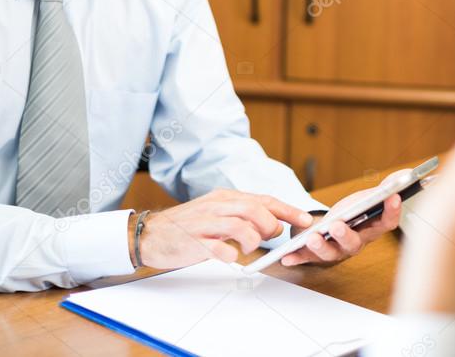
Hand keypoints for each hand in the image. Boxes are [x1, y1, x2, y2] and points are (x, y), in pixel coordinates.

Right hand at [134, 189, 313, 269]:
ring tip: (248, 249)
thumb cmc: (188, 226)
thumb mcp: (217, 213)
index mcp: (225, 198)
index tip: (305, 220)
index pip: (263, 199)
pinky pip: (218, 248)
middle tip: (270, 238)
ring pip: (240, 225)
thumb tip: (273, 224)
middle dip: (270, 226)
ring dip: (252, 240)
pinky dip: (230, 254)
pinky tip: (229, 257)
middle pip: (254, 209)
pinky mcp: (194, 242)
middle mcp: (216, 206)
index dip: (287, 209)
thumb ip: (243, 216)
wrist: (149, 233)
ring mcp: (204, 223)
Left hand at [280, 170, 406, 266]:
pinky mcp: (317, 253)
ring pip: (331, 253)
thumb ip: (385, 188)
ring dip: (320, 247)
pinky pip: (307, 258)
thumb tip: (406, 174)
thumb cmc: (355, 213)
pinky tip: (287, 256)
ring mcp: (337, 250)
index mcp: (372, 228)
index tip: (393, 197)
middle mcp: (356, 242)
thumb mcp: (369, 197)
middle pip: (354, 243)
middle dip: (345, 235)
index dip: (392, 211)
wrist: (337, 228)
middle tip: (337, 225)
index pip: (387, 221)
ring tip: (312, 239)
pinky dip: (297, 257)